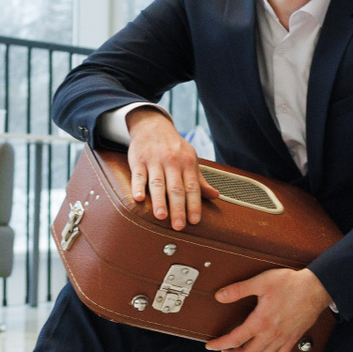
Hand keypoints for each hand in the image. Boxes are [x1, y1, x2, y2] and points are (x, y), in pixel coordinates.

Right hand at [127, 106, 200, 230]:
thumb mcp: (190, 159)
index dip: (194, 205)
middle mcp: (172, 162)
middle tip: (179, 226)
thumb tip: (215, 196)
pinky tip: (138, 199)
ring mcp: (154, 161)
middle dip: (178, 208)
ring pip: (158, 183)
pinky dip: (137, 187)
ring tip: (161, 216)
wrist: (152, 125)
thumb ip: (200, 180)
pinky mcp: (138, 160)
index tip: (194, 221)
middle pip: (176, 188)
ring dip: (159, 201)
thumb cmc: (173, 147)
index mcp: (187, 163)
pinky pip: (138, 175)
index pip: (192, 187)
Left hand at [205, 268, 331, 351]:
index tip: (210, 346)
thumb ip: (238, 290)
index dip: (219, 344)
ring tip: (241, 351)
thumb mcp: (261, 282)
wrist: (316, 288)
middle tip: (225, 349)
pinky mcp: (293, 338)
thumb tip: (220, 296)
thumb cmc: (291, 284)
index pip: (234, 339)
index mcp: (261, 322)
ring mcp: (283, 338)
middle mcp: (271, 334)